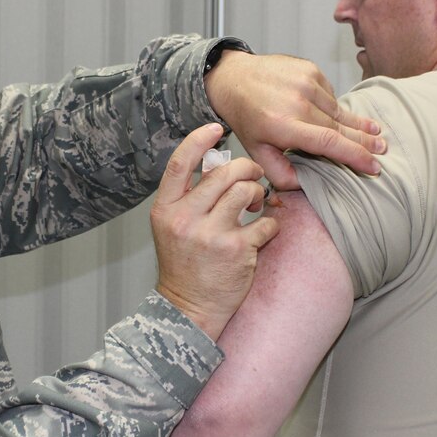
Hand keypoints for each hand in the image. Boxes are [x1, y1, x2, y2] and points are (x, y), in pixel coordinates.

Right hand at [151, 123, 278, 340]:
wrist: (189, 308)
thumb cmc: (185, 265)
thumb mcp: (174, 228)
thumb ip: (190, 197)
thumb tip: (216, 162)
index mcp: (165, 210)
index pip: (179, 163)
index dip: (199, 140)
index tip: (216, 128)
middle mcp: (185, 219)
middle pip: (223, 173)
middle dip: (246, 169)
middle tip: (252, 178)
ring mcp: (211, 234)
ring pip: (247, 191)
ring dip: (259, 194)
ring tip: (257, 206)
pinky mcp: (237, 250)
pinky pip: (266, 222)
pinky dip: (270, 225)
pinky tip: (262, 234)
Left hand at [204, 49, 385, 185]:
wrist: (235, 78)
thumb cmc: (247, 117)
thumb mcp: (256, 151)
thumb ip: (279, 173)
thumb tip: (304, 186)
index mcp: (284, 125)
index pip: (329, 142)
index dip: (355, 156)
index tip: (373, 166)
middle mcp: (297, 102)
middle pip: (341, 126)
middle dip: (365, 140)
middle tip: (384, 150)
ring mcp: (306, 82)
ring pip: (337, 110)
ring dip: (355, 124)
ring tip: (374, 133)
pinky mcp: (310, 70)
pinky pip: (330, 94)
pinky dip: (332, 106)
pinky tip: (331, 114)